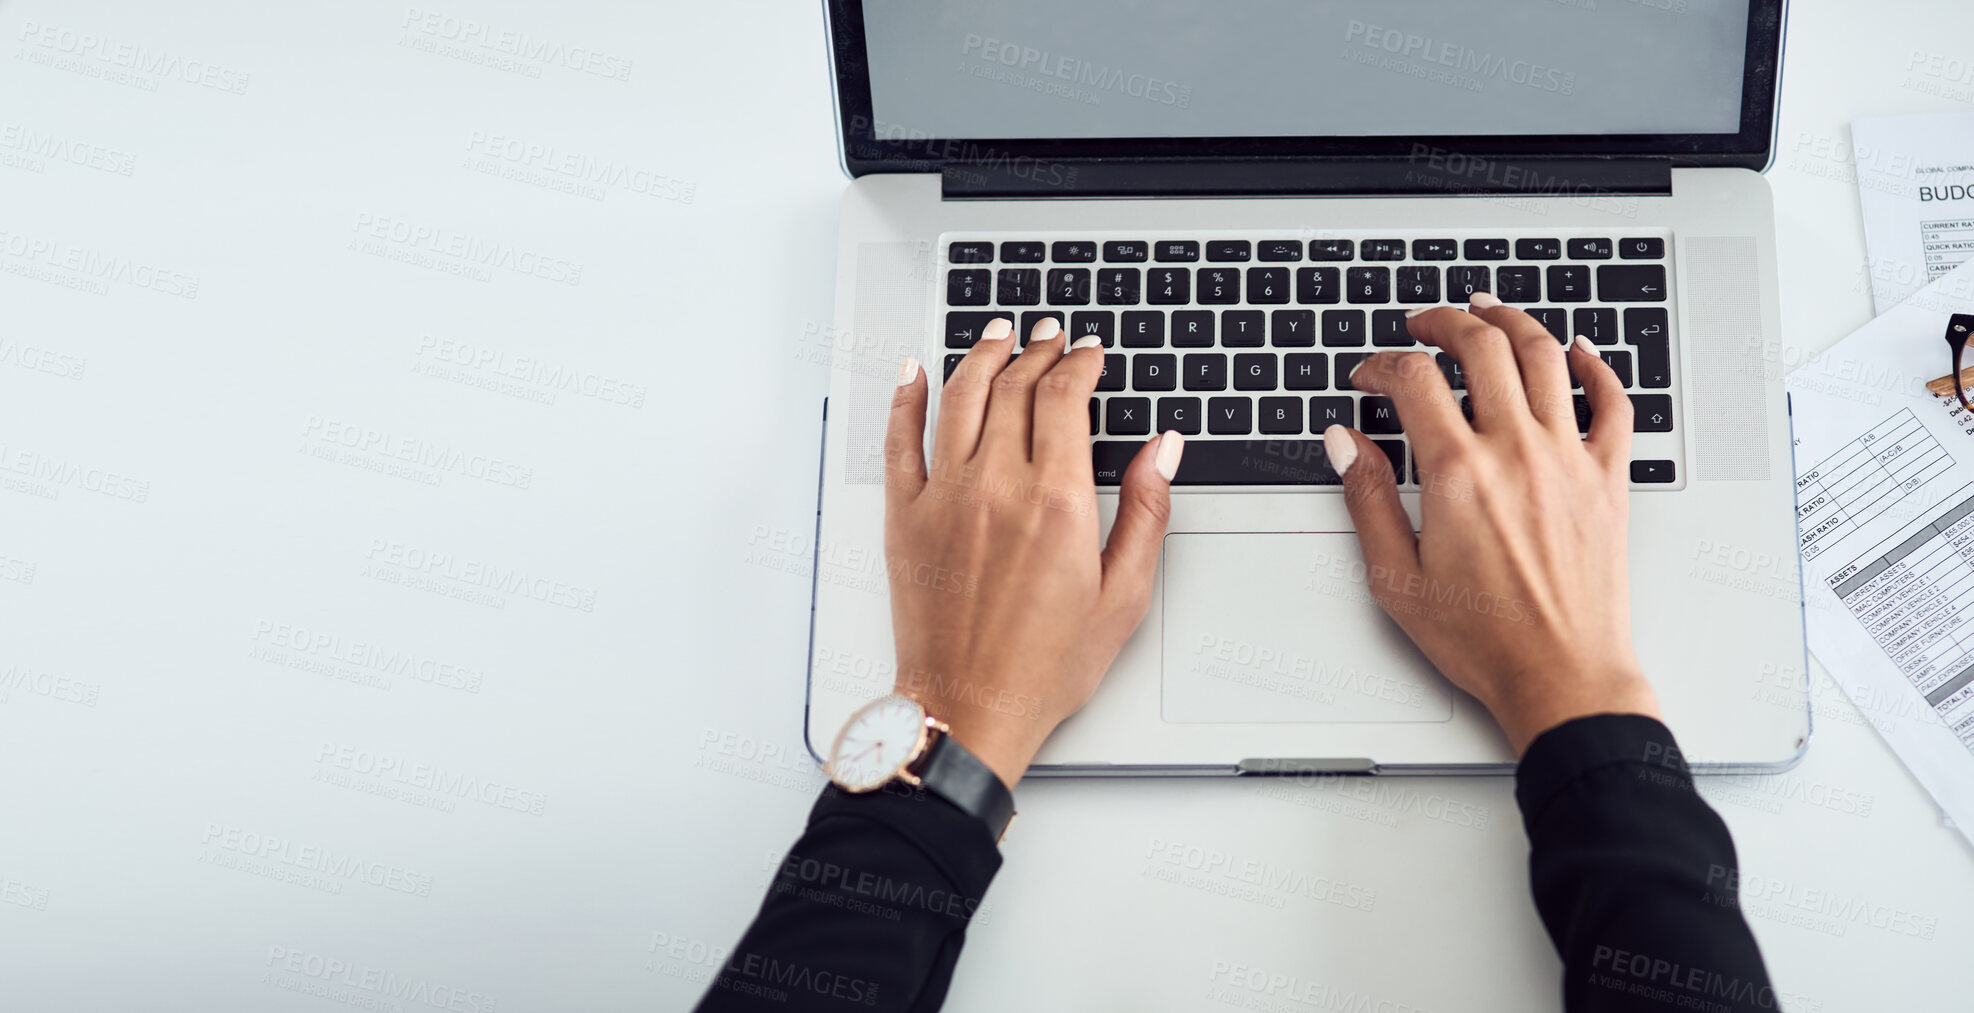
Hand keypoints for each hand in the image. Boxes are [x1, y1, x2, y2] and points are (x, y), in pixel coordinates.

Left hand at [883, 316, 1182, 786]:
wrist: (971, 707)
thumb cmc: (1045, 665)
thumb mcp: (1123, 595)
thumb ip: (1147, 512)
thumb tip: (1163, 450)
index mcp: (1054, 501)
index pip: (1065, 398)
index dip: (1079, 364)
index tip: (1088, 354)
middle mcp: (995, 487)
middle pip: (1014, 388)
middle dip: (1037, 352)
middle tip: (1048, 337)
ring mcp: (944, 498)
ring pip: (960, 398)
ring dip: (981, 357)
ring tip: (997, 336)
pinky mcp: (905, 517)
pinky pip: (899, 441)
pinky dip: (904, 399)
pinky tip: (913, 373)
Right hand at [1323, 293, 1659, 754]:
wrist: (1562, 677)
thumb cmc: (1484, 640)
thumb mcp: (1397, 577)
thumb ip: (1368, 498)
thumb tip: (1346, 443)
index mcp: (1458, 474)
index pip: (1415, 380)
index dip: (1382, 365)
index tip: (1368, 376)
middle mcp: (1517, 453)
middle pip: (1482, 347)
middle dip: (1443, 322)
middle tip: (1424, 324)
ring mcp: (1569, 460)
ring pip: (1545, 356)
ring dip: (1512, 321)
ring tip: (1487, 312)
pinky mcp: (1608, 478)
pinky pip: (1613, 401)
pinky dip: (1596, 365)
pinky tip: (1577, 351)